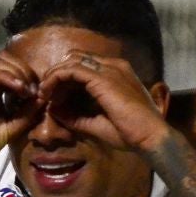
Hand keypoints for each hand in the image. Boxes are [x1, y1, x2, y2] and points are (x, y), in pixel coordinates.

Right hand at [0, 52, 41, 172]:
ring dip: (18, 72)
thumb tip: (43, 98)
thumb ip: (26, 114)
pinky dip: (7, 77)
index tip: (40, 93)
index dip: (28, 75)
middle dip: (25, 71)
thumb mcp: (10, 129)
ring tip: (27, 90)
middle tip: (36, 90)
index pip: (11, 68)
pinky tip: (19, 89)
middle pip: (6, 60)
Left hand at [38, 52, 168, 152]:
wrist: (151, 137)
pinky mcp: (103, 78)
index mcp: (115, 74)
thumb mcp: (96, 123)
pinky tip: (48, 93)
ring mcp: (109, 69)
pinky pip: (71, 70)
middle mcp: (113, 66)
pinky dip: (56, 78)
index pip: (83, 64)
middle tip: (45, 93)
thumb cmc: (129, 133)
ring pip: (70, 61)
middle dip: (56, 73)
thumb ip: (75, 116)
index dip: (63, 78)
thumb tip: (53, 110)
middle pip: (74, 58)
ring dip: (53, 75)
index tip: (52, 96)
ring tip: (44, 93)